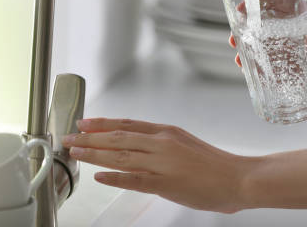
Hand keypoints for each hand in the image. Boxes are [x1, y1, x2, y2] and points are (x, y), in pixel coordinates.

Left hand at [62, 118, 256, 213]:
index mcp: (166, 132)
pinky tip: (98, 177)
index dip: (102, 123)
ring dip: (94, 153)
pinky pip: (134, 179)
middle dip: (90, 137)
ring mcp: (163, 162)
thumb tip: (139, 145)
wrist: (238, 177)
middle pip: (118, 137)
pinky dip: (114, 177)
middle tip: (68, 137)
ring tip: (75, 152)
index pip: (127, 124)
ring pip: (121, 155)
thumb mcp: (185, 143)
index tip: (84, 123)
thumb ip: (161, 143)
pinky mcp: (166, 183)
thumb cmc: (214, 164)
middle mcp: (161, 142)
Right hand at [230, 0, 306, 88]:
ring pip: (272, 47)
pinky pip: (282, 67)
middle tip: (234, 38)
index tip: (241, 8)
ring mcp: (303, 47)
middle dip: (249, 30)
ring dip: (254, 52)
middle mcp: (303, 27)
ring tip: (239, 59)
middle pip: (269, 25)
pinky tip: (256, 76)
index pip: (280, 1)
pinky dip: (268, 70)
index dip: (259, 3)